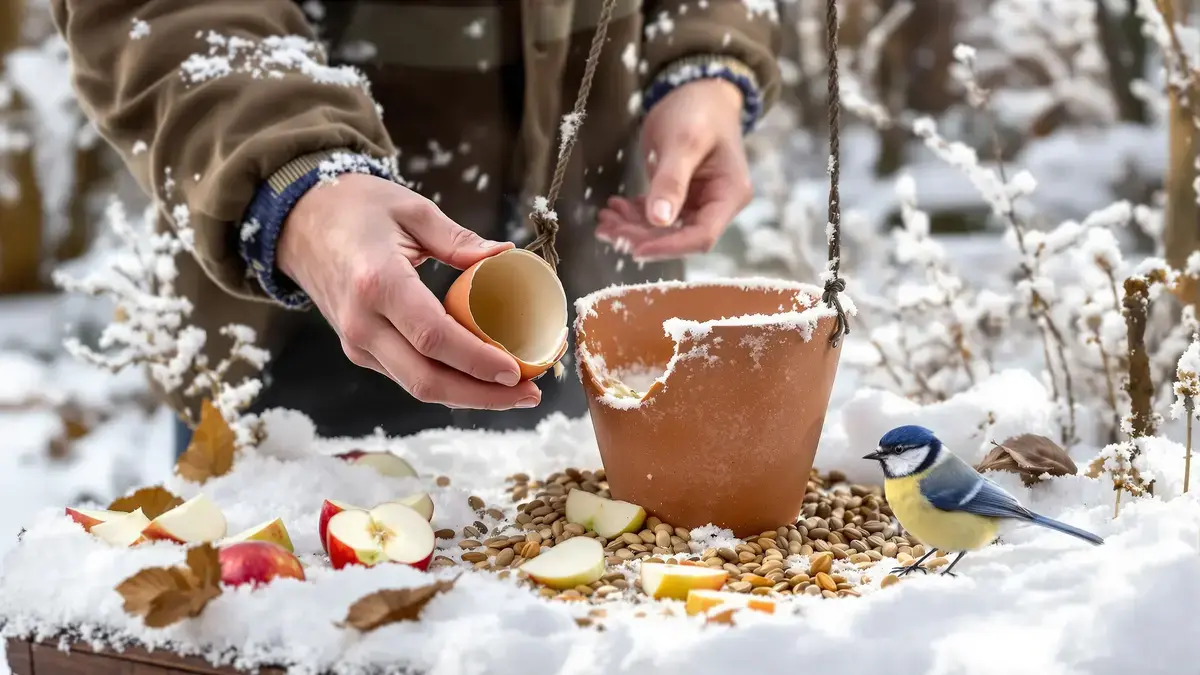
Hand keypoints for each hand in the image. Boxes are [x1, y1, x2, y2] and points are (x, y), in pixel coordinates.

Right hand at [277, 173, 541, 409]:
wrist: (298, 221)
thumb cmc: (355, 207)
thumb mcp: (411, 209)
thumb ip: (459, 239)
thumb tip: (507, 258)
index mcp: (377, 283)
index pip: (434, 337)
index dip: (477, 361)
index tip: (517, 370)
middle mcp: (361, 322)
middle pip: (426, 379)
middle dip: (482, 395)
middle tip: (529, 394)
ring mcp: (356, 341)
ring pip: (417, 386)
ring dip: (469, 396)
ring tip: (514, 392)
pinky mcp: (358, 349)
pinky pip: (407, 375)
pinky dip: (447, 382)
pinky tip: (480, 378)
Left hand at [596, 78, 751, 259]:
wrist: (698, 89)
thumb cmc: (698, 110)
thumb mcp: (683, 141)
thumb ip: (671, 180)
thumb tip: (659, 219)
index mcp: (729, 195)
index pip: (701, 236)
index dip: (668, 247)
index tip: (634, 249)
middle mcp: (717, 204)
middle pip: (679, 236)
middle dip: (642, 236)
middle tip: (609, 229)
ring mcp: (698, 201)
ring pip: (663, 229)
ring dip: (632, 228)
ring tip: (604, 219)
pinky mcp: (680, 196)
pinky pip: (655, 214)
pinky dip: (633, 216)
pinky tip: (613, 209)